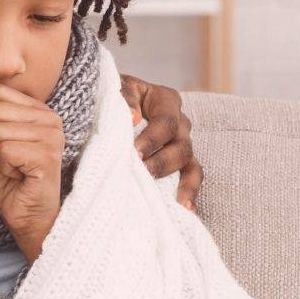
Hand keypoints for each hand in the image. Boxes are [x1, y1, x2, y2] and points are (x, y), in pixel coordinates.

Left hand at [0, 84, 66, 262]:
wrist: (28, 218)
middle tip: (9, 161)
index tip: (4, 145)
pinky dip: (3, 167)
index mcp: (39, 111)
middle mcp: (50, 118)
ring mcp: (52, 136)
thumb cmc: (11, 183)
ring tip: (15, 169)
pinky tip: (19, 176)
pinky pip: (4, 149)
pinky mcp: (47, 155)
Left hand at [120, 74, 201, 210]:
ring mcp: (182, 144)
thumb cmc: (113, 97)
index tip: (135, 153)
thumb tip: (133, 117)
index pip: (166, 121)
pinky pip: (191, 178)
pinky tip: (186, 210)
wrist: (108, 109)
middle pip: (181, 145)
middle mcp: (180, 122)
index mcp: (166, 100)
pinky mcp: (180, 164)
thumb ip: (124, 97)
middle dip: (162, 162)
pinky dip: (190, 194)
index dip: (152, 138)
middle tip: (143, 173)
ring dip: (183, 183)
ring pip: (191, 165)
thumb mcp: (116, 88)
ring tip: (177, 202)